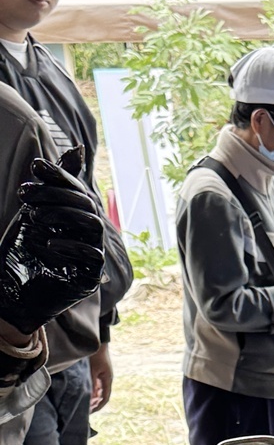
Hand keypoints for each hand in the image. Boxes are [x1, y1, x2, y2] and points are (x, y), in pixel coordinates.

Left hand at [0, 147, 104, 334]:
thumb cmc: (20, 255)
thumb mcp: (33, 213)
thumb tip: (79, 149)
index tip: (35, 166)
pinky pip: (91, 256)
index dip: (59, 176)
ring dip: (64, 216)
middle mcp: (86, 235)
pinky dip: (70, 246)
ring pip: (93, 226)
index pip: (76, 190)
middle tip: (25, 193)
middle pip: (86, 204)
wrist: (9, 296)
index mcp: (75, 218)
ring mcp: (90, 256)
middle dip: (56, 194)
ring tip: (35, 217)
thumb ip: (55, 185)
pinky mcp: (88, 277)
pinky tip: (47, 244)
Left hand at [89, 343, 112, 411]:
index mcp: (108, 380)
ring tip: (85, 403)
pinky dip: (93, 391)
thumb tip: (91, 397)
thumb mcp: (92, 371)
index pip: (105, 398)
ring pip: (100, 391)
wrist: (98, 344)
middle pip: (103, 395)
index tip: (91, 412)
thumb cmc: (95, 356)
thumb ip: (92, 384)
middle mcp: (107, 379)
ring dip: (94, 397)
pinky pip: (97, 385)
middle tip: (86, 410)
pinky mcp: (100, 373)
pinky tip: (86, 393)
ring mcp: (104, 376)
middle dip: (95, 403)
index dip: (99, 406)